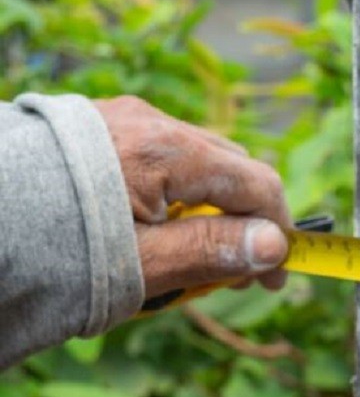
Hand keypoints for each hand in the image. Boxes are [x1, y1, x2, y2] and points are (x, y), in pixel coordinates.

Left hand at [93, 96, 291, 297]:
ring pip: (197, 163)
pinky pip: (159, 157)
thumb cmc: (45, 251)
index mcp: (164, 150)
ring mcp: (120, 118)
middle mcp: (148, 120)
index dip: (277, 234)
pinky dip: (173, 194)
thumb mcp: (139, 264)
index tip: (273, 279)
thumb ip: (210, 250)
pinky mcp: (97, 127)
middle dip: (244, 220)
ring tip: (189, 255)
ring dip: (208, 208)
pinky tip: (154, 229)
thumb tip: (275, 245)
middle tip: (232, 273)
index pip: (256, 184)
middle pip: (231, 168)